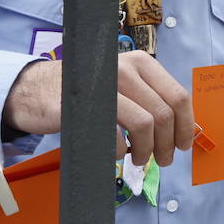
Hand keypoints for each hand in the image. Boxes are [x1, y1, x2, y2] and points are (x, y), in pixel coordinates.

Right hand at [2, 52, 194, 166]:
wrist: (37, 90)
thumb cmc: (89, 93)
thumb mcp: (125, 86)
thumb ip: (152, 99)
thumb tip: (185, 129)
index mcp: (141, 62)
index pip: (178, 95)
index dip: (186, 125)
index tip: (184, 144)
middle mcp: (125, 68)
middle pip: (164, 113)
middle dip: (168, 144)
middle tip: (163, 160)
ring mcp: (104, 85)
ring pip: (145, 124)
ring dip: (147, 150)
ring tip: (140, 160)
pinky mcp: (84, 106)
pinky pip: (116, 136)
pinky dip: (121, 151)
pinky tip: (117, 153)